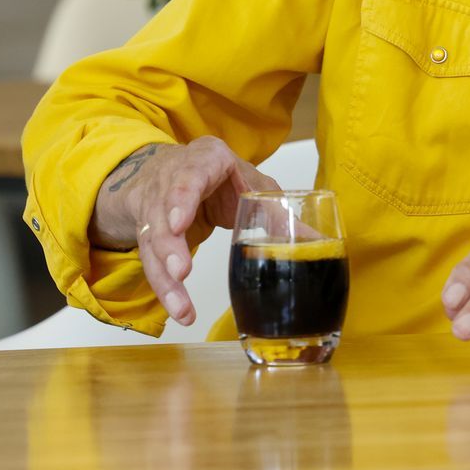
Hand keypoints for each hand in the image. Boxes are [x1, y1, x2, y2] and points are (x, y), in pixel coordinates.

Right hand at [88, 136, 279, 325]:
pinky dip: (165, 288)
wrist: (179, 171)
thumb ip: (279, 213)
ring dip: (165, 277)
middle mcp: (173, 179)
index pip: (189, 175)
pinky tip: (178, 310)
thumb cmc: (221, 177)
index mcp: (206, 159)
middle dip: (170, 245)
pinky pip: (151, 262)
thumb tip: (321, 242)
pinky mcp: (148, 231)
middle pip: (163, 213)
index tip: (179, 223)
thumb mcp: (252, 186)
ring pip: (153, 242)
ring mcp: (155, 206)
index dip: (181, 198)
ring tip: (182, 308)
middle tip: (181, 272)